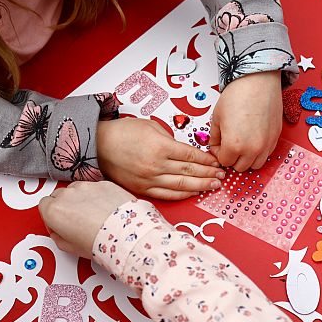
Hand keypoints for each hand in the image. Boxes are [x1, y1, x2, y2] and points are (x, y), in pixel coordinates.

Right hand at [38, 181, 135, 258]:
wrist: (124, 233)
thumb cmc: (99, 242)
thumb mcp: (68, 247)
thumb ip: (57, 235)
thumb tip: (59, 232)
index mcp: (54, 210)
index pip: (43, 205)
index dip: (51, 216)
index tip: (59, 224)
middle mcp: (68, 194)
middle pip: (58, 195)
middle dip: (64, 206)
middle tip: (75, 221)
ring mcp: (86, 186)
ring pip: (77, 189)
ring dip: (80, 200)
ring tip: (92, 216)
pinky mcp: (104, 183)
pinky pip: (95, 188)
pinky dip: (98, 197)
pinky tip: (105, 210)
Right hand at [96, 118, 223, 199]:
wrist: (99, 146)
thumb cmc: (124, 132)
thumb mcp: (151, 126)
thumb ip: (171, 139)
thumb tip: (187, 152)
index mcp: (160, 147)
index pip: (191, 156)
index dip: (207, 160)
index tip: (217, 162)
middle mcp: (156, 165)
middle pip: (190, 172)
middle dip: (209, 174)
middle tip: (222, 175)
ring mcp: (149, 180)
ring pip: (181, 185)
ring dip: (200, 186)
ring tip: (213, 185)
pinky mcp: (142, 189)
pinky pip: (167, 194)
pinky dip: (183, 194)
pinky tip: (194, 192)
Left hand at [210, 70, 281, 170]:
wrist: (258, 82)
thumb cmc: (237, 95)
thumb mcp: (217, 117)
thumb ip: (215, 137)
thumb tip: (216, 146)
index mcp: (234, 145)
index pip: (224, 161)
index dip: (219, 153)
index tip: (219, 144)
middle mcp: (252, 149)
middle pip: (240, 167)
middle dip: (233, 158)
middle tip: (230, 144)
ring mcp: (266, 145)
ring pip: (255, 165)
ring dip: (247, 158)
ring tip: (242, 144)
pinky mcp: (276, 138)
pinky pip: (266, 154)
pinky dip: (259, 151)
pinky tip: (253, 138)